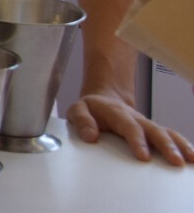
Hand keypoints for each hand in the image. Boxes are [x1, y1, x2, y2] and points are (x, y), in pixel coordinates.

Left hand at [66, 90, 193, 164]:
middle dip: (166, 145)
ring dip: (179, 145)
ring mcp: (146, 124)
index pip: (129, 127)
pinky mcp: (152, 131)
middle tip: (175, 161)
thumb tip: (91, 136)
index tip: (144, 156)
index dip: (137, 141)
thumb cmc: (91, 108)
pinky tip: (191, 157)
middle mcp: (135, 118)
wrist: (103, 99)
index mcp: (116, 113)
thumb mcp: (77, 109)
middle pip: (154, 130)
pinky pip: (171, 136)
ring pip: (166, 132)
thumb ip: (81, 121)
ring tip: (189, 160)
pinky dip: (183, 144)